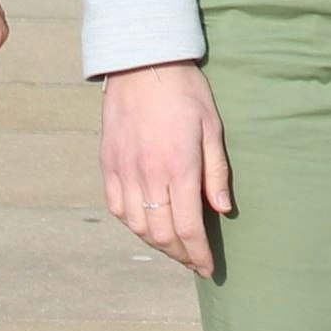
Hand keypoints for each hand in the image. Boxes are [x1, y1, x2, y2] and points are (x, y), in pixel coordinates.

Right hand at [100, 61, 231, 277]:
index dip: (198, 254)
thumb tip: (221, 210)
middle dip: (180, 254)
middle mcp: (149, 174)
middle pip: (162, 233)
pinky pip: (117, 207)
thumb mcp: (212, 128)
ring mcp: (125, 170)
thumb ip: (216, 172)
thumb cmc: (184, 92)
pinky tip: (146, 224)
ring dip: (157, 243)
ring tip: (174, 246)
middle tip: (194, 261)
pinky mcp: (109, 163)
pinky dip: (132, 223)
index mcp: (179, 167)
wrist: (142, 62)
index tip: (208, 268)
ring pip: (137, 225)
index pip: (188, 227)